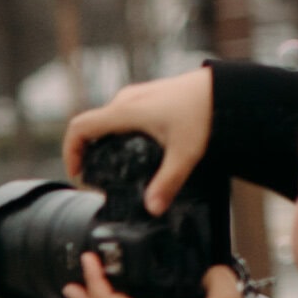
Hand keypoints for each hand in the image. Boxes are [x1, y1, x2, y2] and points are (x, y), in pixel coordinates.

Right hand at [63, 68, 212, 214]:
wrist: (227, 88)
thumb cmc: (205, 113)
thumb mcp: (185, 154)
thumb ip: (167, 183)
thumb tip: (152, 209)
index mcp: (126, 111)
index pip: (80, 128)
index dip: (70, 152)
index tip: (77, 173)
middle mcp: (126, 100)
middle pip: (92, 125)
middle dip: (87, 152)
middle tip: (96, 177)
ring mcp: (138, 96)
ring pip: (107, 120)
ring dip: (102, 142)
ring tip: (113, 167)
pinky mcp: (150, 97)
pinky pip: (122, 115)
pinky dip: (117, 134)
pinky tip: (135, 151)